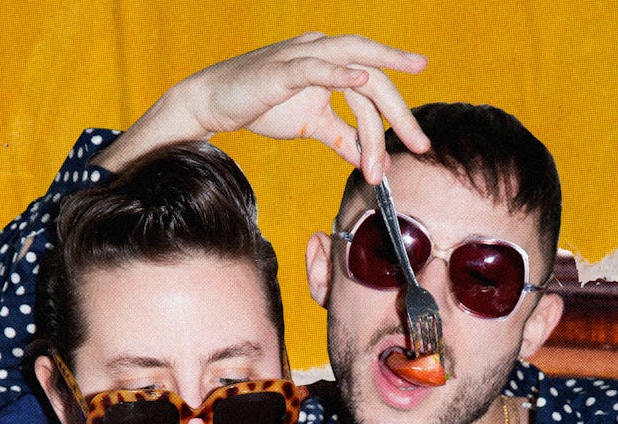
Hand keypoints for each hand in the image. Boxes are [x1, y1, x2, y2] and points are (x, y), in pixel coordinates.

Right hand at [95, 32, 428, 182]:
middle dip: (401, 112)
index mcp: (333, 65)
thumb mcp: (311, 125)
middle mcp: (324, 52)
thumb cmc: (261, 106)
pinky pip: (316, 66)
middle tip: (420, 143)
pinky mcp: (282, 68)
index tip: (414, 148)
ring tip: (403, 125)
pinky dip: (340, 71)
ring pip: (355, 66)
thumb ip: (342, 136)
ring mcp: (304, 55)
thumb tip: (366, 158)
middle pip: (375, 74)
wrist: (214, 101)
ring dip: (381, 100)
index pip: (374, 91)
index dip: (396, 121)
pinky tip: (362, 78)